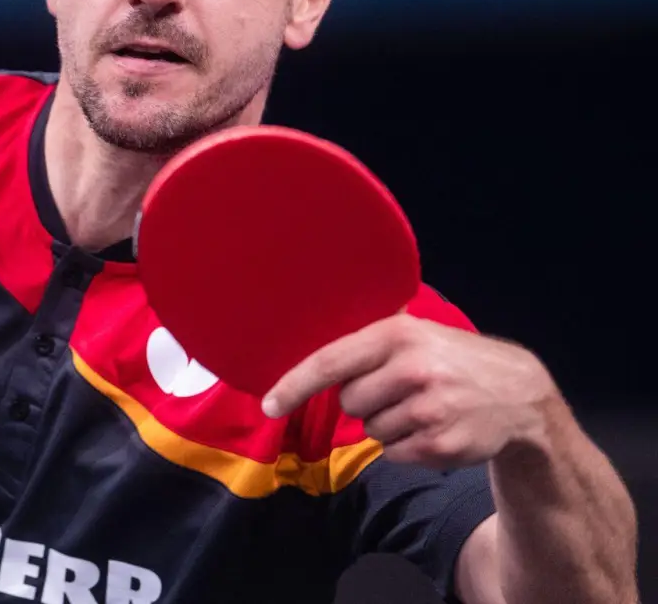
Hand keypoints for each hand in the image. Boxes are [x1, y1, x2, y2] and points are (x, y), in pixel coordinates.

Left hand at [261, 313, 558, 468]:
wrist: (519, 395)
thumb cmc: (453, 360)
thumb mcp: (418, 334)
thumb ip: (369, 341)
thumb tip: (305, 344)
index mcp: (399, 336)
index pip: (331, 361)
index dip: (294, 385)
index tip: (268, 404)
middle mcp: (414, 370)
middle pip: (350, 402)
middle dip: (366, 402)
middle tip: (401, 392)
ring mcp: (429, 410)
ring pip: (372, 430)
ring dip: (389, 425)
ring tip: (424, 408)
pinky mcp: (440, 445)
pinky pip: (393, 454)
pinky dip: (407, 447)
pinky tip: (435, 428)